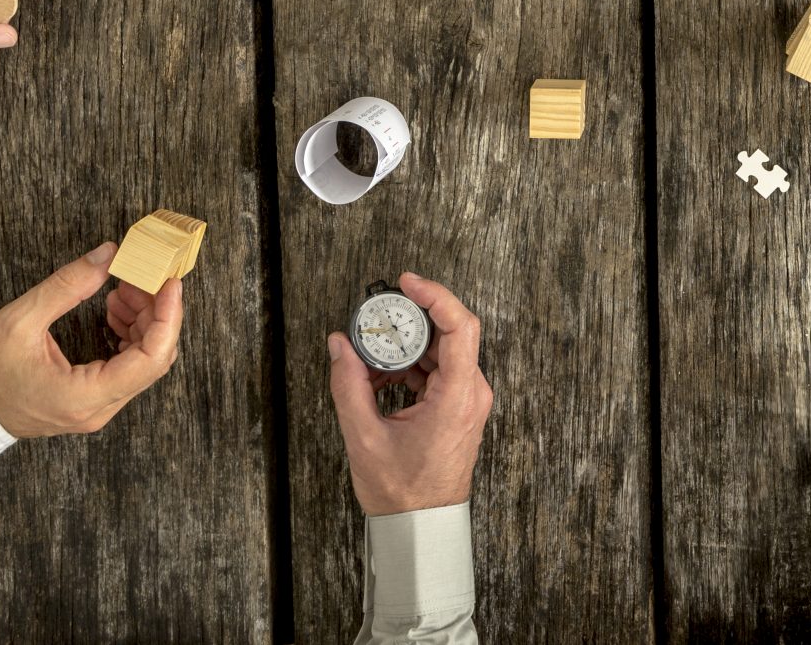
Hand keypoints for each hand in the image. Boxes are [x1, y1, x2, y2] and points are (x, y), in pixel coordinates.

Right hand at [0, 242, 185, 436]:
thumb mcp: (20, 320)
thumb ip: (69, 285)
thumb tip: (109, 254)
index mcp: (84, 397)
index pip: (151, 359)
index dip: (168, 317)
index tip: (170, 281)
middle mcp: (97, 411)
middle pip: (153, 360)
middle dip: (155, 312)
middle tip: (142, 275)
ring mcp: (94, 410)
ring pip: (142, 364)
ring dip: (142, 322)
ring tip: (122, 288)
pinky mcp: (88, 403)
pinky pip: (125, 369)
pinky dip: (129, 336)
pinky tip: (115, 310)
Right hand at [326, 273, 491, 514]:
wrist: (420, 527)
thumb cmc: (402, 493)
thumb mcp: (364, 438)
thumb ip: (349, 385)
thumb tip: (339, 345)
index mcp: (458, 398)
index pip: (460, 327)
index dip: (436, 296)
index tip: (407, 282)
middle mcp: (471, 393)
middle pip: (449, 334)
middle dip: (409, 322)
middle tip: (375, 317)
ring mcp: (468, 400)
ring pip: (441, 351)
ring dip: (406, 347)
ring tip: (370, 356)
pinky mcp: (458, 406)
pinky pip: (438, 370)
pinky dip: (409, 366)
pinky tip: (379, 377)